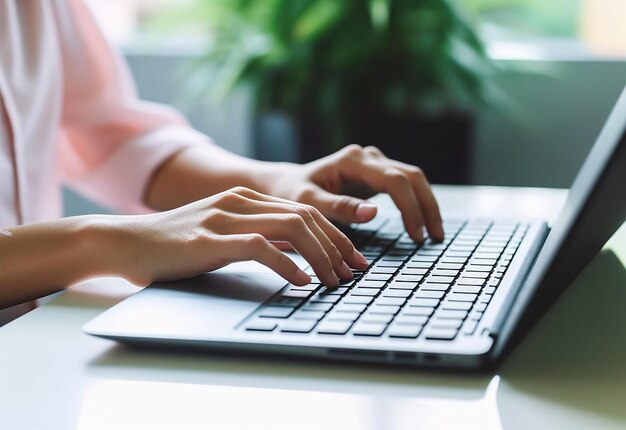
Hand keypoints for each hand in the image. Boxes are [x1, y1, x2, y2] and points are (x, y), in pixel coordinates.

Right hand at [117, 187, 367, 287]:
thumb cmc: (175, 245)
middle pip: (306, 216)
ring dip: (320, 256)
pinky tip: (301, 283)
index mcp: (246, 197)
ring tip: (334, 280)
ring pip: (291, 227)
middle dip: (337, 245)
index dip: (334, 235)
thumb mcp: (223, 235)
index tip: (353, 259)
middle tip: (354, 272)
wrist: (126, 242)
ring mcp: (225, 217)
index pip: (305, 210)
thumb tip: (296, 256)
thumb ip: (257, 237)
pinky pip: (260, 247)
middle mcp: (240, 201)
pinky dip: (287, 265)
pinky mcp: (209, 238)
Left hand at [264, 145, 443, 241]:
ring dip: (427, 204)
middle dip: (427, 206)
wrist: (285, 184)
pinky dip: (417, 203)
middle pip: (411, 176)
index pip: (395, 180)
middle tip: (435, 237)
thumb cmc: (291, 194)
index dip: (410, 208)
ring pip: (413, 178)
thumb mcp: (308, 204)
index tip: (416, 235)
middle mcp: (367, 157)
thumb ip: (339, 208)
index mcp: (352, 161)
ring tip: (434, 233)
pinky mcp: (376, 174)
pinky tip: (422, 223)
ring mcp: (373, 164)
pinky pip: (405, 185)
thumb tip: (373, 213)